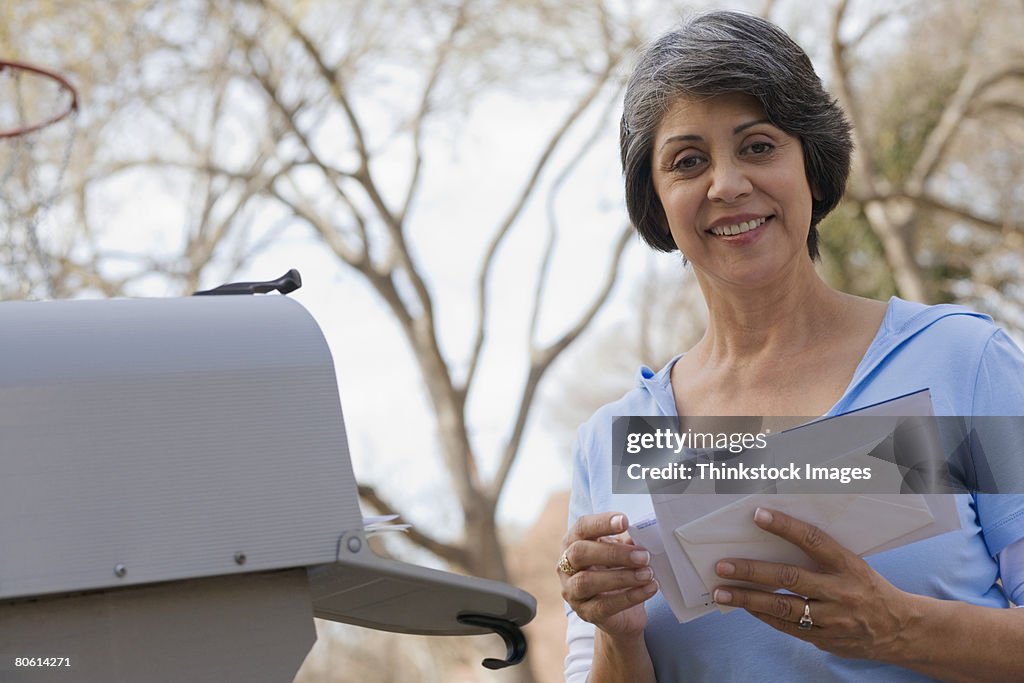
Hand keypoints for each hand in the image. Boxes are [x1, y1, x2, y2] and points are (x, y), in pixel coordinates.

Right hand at [559, 511, 658, 636]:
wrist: (623, 614)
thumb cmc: (619, 574)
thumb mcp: (623, 554)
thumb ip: (628, 543)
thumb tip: (643, 533)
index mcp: (574, 543)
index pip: (582, 527)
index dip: (602, 523)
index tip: (625, 521)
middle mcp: (566, 566)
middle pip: (580, 553)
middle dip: (614, 553)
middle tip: (643, 555)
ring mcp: (572, 591)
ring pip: (587, 581)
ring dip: (622, 576)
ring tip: (648, 574)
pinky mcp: (586, 613)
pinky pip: (604, 605)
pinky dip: (629, 596)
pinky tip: (649, 589)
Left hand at [712, 507, 913, 660]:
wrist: (900, 630)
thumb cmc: (868, 587)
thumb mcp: (853, 564)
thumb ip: (820, 555)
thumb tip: (777, 536)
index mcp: (848, 565)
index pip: (814, 541)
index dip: (785, 527)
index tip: (758, 515)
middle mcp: (840, 591)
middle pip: (790, 578)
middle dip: (752, 571)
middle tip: (722, 565)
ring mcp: (832, 619)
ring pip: (783, 608)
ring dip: (748, 599)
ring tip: (722, 591)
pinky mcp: (825, 639)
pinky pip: (787, 627)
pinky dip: (763, 615)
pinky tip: (744, 606)